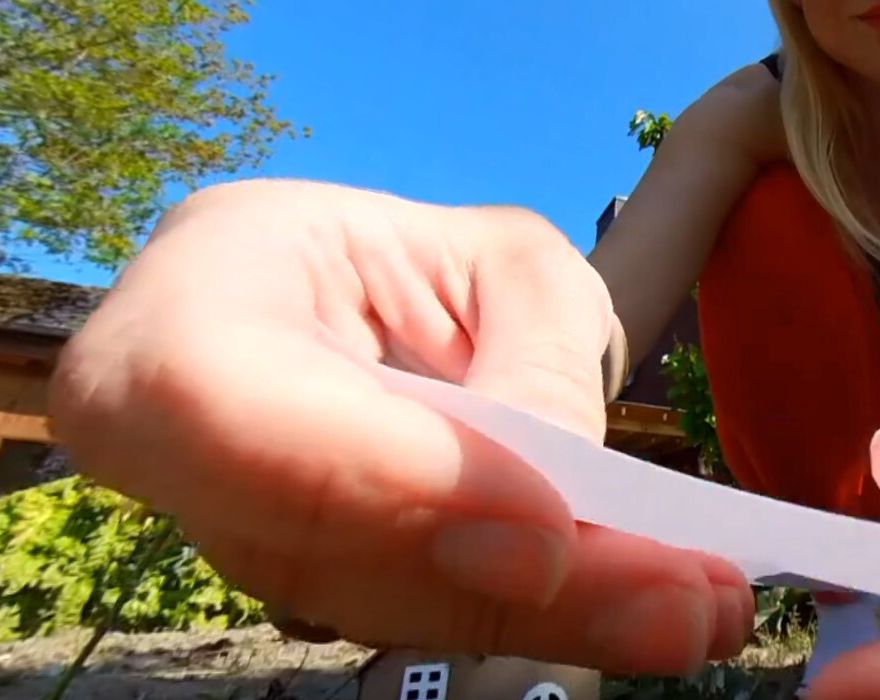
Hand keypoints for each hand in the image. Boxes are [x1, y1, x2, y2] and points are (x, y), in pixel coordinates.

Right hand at [50, 180, 750, 671]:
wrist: (347, 314)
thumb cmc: (411, 260)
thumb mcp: (498, 257)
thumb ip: (534, 351)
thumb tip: (563, 502)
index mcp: (176, 327)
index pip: (242, 416)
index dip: (389, 478)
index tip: (542, 530)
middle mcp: (180, 467)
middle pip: (333, 548)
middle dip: (517, 589)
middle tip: (678, 608)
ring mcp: (244, 545)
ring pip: (386, 606)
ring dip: (553, 622)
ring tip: (703, 615)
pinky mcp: (319, 592)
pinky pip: (426, 616)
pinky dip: (547, 621)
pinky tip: (663, 616)